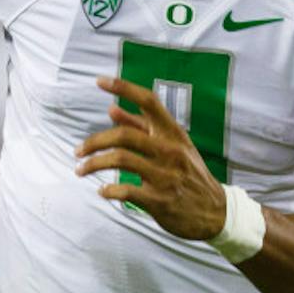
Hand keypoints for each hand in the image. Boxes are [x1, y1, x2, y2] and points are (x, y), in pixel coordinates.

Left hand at [76, 76, 227, 240]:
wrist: (216, 211)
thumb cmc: (189, 174)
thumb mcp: (173, 146)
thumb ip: (142, 128)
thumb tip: (112, 109)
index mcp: (173, 134)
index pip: (149, 101)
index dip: (124, 87)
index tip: (100, 81)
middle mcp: (170, 151)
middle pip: (123, 135)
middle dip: (94, 142)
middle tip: (77, 151)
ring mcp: (165, 175)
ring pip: (120, 160)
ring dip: (93, 165)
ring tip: (81, 170)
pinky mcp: (160, 200)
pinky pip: (126, 190)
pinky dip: (109, 190)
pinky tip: (103, 191)